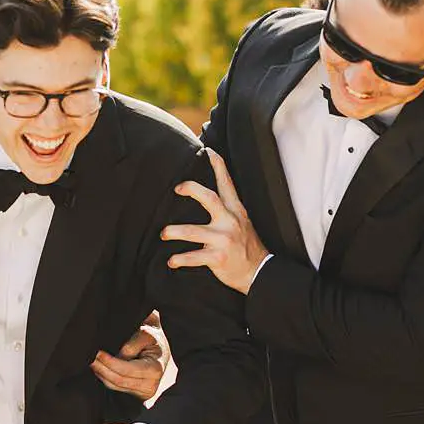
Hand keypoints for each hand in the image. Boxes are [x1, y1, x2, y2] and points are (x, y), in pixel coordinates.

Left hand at [91, 312, 167, 399]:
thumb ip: (132, 345)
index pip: (126, 370)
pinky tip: (99, 368)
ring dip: (101, 374)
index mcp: (155, 369)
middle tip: (90, 357)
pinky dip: (105, 378)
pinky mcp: (137, 394)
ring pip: (115, 386)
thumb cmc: (154, 338)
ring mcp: (144, 392)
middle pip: (119, 380)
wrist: (160, 346)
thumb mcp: (146, 334)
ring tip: (92, 362)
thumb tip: (117, 357)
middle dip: (102, 369)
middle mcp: (151, 385)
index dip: (110, 363)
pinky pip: (116, 388)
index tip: (98, 353)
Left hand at [162, 148, 268, 293]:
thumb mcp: (242, 222)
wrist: (259, 272)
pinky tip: (171, 261)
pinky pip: (194, 257)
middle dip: (192, 190)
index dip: (218, 166)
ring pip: (194, 232)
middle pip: (210, 199)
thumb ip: (226, 209)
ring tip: (164, 234)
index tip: (208, 151)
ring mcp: (224, 240)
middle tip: (177, 188)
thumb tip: (205, 195)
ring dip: (175, 232)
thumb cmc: (245, 246)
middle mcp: (230, 222)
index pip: (227, 184)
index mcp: (236, 211)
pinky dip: (180, 259)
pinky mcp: (218, 258)